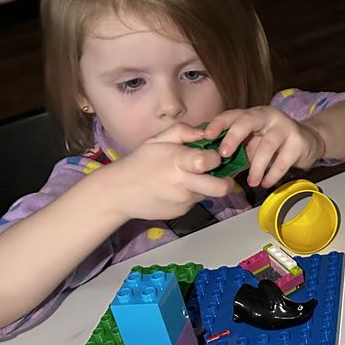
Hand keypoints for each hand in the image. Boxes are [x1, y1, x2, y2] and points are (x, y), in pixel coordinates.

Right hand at [96, 123, 232, 221]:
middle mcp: (183, 184)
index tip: (213, 155)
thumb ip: (183, 131)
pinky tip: (175, 189)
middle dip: (227, 182)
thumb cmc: (139, 162)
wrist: (118, 193)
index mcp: (177, 162)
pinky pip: (195, 201)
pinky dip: (191, 194)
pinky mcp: (181, 212)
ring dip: (204, 186)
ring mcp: (183, 201)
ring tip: (186, 178)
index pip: (208, 161)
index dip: (216, 157)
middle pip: (220, 188)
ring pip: (207, 193)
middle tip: (220, 175)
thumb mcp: (157, 140)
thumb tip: (205, 133)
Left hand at [201, 107, 323, 188]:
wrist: (308, 142)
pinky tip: (267, 183)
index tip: (206, 136)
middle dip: (233, 137)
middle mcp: (268, 116)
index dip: (219, 124)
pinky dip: (273, 174)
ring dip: (257, 167)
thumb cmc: (274, 144)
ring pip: (266, 145)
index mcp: (253, 115)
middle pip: (248, 121)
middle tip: (223, 155)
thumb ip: (237, 149)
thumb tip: (213, 164)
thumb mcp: (254, 143)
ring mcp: (285, 127)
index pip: (232, 115)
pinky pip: (283, 160)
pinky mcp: (298, 141)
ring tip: (252, 182)